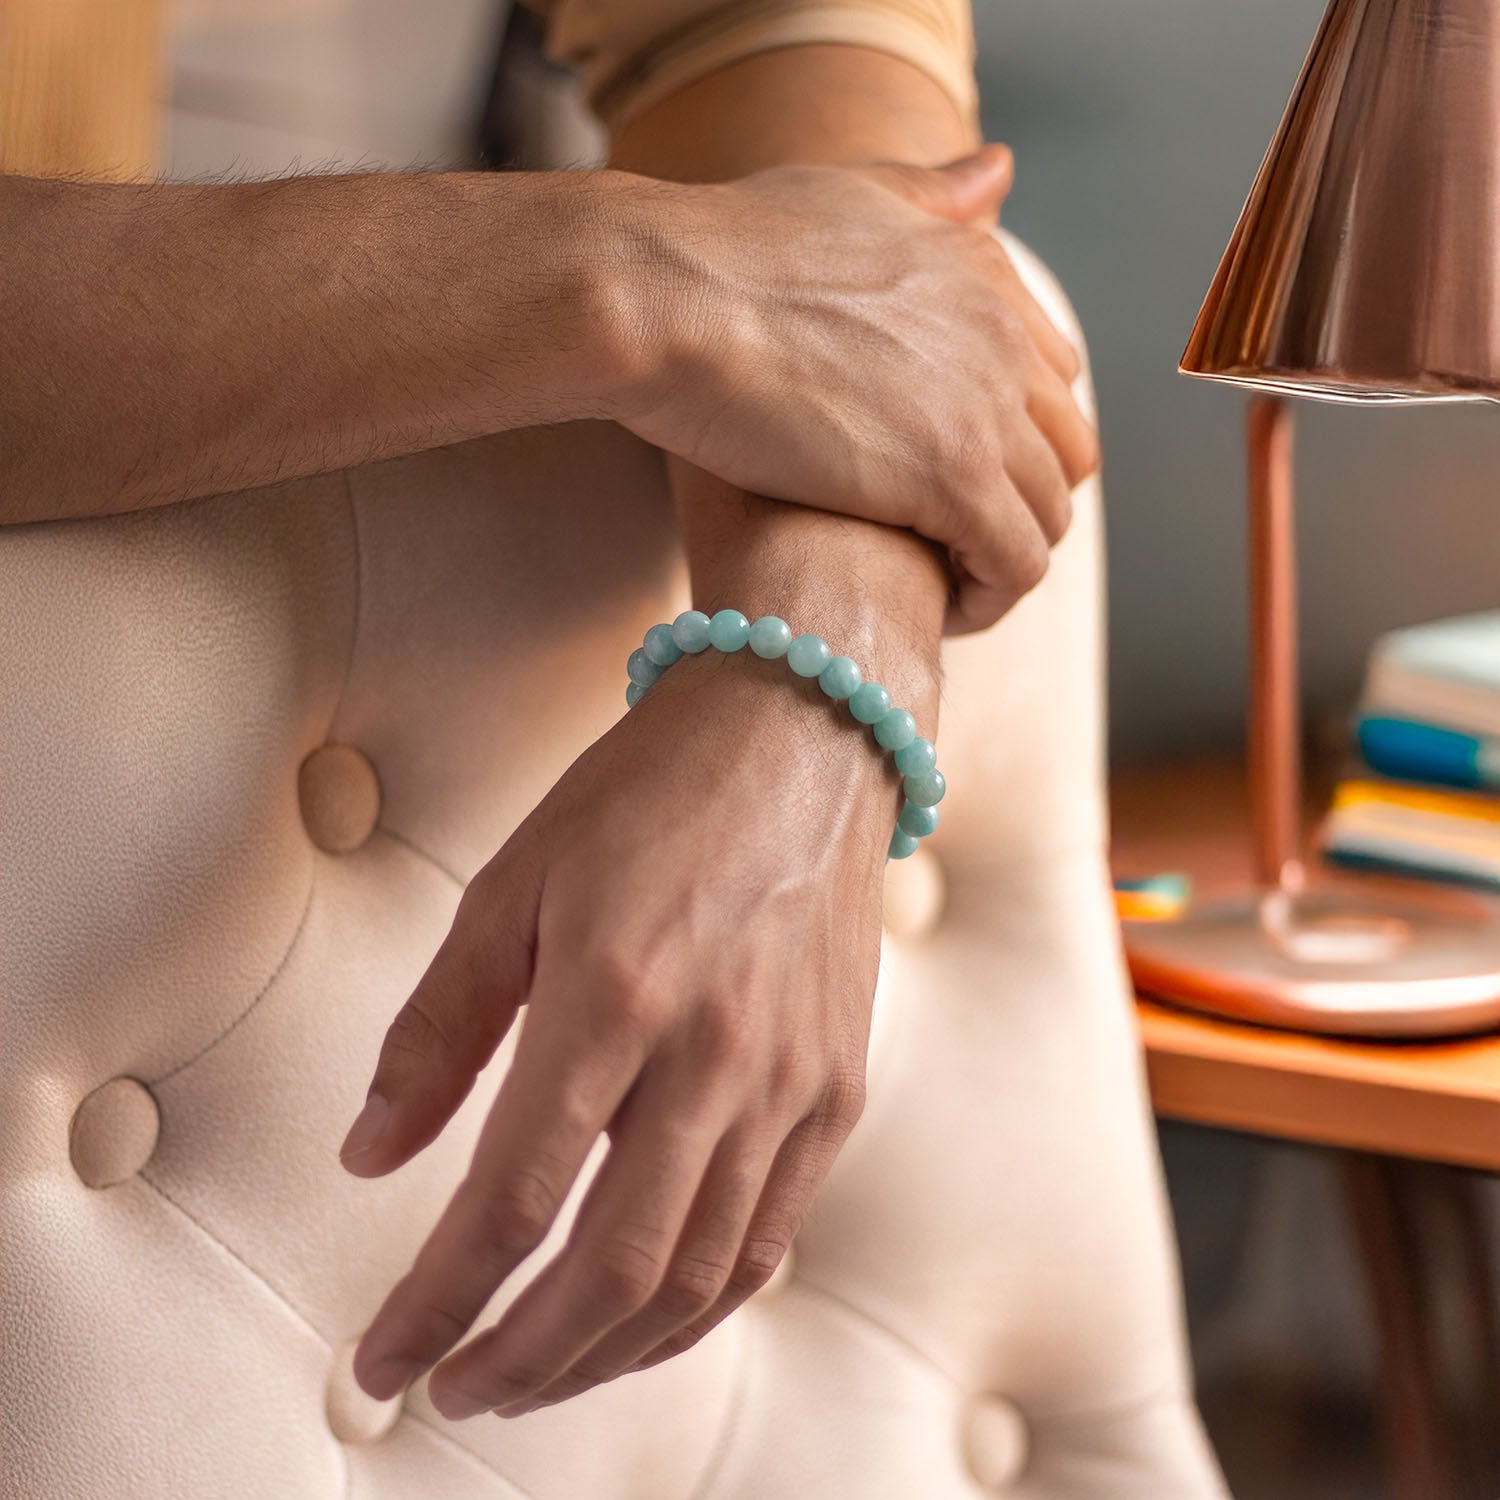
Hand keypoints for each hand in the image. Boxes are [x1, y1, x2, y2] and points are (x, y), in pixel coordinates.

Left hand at [342, 647, 899, 1417]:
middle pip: (613, 1270)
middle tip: (452, 1389)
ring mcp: (792, 1083)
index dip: (437, 1302)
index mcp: (614, 995)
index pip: (512, 1201)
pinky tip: (643, 1322)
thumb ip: (439, 1028)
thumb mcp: (514, 885)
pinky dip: (698, 1307)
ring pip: (699, 1277)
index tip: (383, 1357)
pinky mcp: (838, 1091)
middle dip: (517, 1361)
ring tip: (533, 1377)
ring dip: (604, 1356)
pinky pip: (770, 1238)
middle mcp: (716, 1056)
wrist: (803, 739)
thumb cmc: (651, 797)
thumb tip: (370, 1151)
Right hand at [608, 146, 1099, 632]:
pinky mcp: (954, 480)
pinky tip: (937, 609)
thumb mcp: (844, 195)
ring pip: (1049, 515)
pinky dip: (990, 598)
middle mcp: (1003, 338)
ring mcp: (986, 410)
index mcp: (981, 273)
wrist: (667, 300)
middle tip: (952, 541)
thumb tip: (997, 171)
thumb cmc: (722, 253)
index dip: (1015, 437)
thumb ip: (927, 195)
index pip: (1053, 375)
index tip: (955, 477)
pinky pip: (1017, 565)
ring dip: (1003, 558)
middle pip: (1067, 449)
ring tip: (940, 584)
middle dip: (1022, 503)